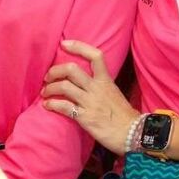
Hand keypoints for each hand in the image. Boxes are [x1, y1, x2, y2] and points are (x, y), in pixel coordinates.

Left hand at [42, 40, 139, 154]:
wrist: (133, 134)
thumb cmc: (123, 115)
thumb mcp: (114, 92)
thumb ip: (101, 84)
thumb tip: (86, 81)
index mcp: (106, 80)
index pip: (95, 56)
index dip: (78, 46)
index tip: (64, 44)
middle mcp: (97, 88)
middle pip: (72, 69)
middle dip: (55, 71)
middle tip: (48, 77)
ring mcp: (90, 102)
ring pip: (64, 86)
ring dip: (50, 88)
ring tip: (46, 92)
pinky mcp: (85, 117)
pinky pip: (64, 107)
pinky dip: (52, 104)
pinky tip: (48, 105)